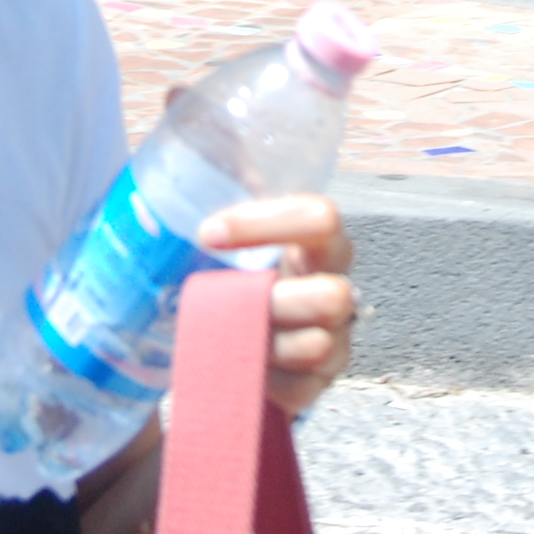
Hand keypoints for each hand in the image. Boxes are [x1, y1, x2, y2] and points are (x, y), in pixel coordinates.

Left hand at [197, 195, 354, 416]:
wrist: (235, 340)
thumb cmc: (236, 276)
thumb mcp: (235, 235)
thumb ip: (228, 190)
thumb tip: (195, 145)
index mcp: (317, 244)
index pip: (322, 217)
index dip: (268, 224)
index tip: (207, 233)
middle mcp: (338, 289)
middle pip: (334, 296)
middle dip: (275, 302)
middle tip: (230, 301)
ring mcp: (335, 340)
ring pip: (316, 345)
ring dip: (263, 342)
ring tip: (228, 334)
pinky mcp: (318, 385)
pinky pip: (298, 389)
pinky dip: (261, 379)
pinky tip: (239, 363)